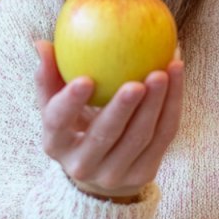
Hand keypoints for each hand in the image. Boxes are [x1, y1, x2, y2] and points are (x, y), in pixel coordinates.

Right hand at [34, 39, 183, 201]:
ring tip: (164, 71)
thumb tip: (42, 43)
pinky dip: (172, 104)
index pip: (58, 123)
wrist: (102, 175)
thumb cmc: (76, 125)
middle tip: (137, 81)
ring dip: (156, 103)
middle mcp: (82, 165)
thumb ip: (50, 76)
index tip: (85, 79)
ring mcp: (115, 173)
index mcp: (56, 144)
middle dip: (122, 108)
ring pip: (140, 136)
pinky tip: (176, 74)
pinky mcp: (144, 173)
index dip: (70, 103)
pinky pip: (164, 135)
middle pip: (105, 135)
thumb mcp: (57, 106)